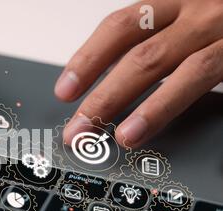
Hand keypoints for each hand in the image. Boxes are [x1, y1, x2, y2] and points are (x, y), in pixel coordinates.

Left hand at [55, 0, 222, 147]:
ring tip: (123, 137)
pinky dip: (189, 104)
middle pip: (143, 54)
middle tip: (79, 129)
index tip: (65, 89)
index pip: (120, 26)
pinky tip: (168, 125)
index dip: (89, 59)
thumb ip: (156, 40)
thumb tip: (111, 80)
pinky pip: (216, 78)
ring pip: (184, 70)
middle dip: (106, 96)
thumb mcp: (186, 14)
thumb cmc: (220, 13)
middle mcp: (203, 8)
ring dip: (149, 108)